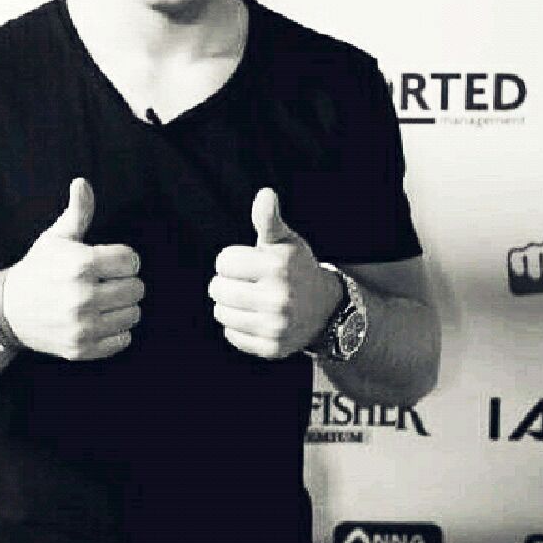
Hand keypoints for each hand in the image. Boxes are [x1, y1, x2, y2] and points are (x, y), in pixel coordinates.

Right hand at [2, 177, 143, 359]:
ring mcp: (82, 326)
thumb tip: (82, 183)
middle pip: (137, 288)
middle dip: (125, 282)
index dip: (123, 259)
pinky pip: (123, 340)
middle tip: (106, 282)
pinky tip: (98, 320)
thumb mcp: (55, 239)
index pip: (132, 261)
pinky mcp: (82, 349)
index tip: (109, 262)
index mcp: (80, 264)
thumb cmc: (37, 270)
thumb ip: (77, 212)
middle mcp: (82, 297)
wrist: (7, 311)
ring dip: (123, 307)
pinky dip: (115, 331)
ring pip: (134, 314)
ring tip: (103, 301)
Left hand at [208, 187, 339, 358]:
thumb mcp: (285, 241)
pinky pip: (231, 334)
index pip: (223, 261)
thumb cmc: (296, 268)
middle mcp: (278, 298)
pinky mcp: (271, 348)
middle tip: (247, 282)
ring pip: (220, 312)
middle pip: (217, 288)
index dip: (232, 260)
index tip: (249, 263)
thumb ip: (269, 219)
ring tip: (250, 299)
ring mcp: (275, 326)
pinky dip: (238, 326)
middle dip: (227, 282)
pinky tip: (256, 318)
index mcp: (278, 266)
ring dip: (229, 305)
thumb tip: (265, 194)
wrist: (325, 309)